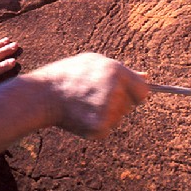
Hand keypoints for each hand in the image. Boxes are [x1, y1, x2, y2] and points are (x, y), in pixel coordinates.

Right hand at [30, 53, 147, 138]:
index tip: (127, 94)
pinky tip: (81, 114)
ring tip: (84, 102)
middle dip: (118, 101)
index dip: (136, 93)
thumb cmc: (69, 74)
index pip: (144, 92)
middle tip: (94, 95)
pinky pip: (106, 128)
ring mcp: (108, 111)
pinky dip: (97, 125)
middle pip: (130, 105)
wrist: (43, 95)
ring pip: (118, 117)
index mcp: (116, 72)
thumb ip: (122, 70)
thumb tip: (147, 78)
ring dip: (107, 113)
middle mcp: (115, 91)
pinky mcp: (99, 128)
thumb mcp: (94, 62)